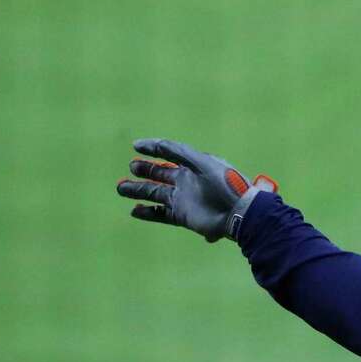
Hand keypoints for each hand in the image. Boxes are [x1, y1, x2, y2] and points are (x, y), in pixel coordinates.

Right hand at [116, 139, 276, 242]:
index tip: (136, 146)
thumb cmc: (224, 183)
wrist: (239, 212)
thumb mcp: (202, 161)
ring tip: (121, 188)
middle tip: (131, 168)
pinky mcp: (182, 217)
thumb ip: (178, 151)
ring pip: (155, 194)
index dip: (152, 149)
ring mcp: (183, 200)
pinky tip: (134, 210)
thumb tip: (152, 145)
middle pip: (158, 174)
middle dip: (143, 171)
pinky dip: (148, 213)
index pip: (168, 154)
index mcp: (192, 166)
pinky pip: (161, 214)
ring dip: (138, 191)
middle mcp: (185, 182)